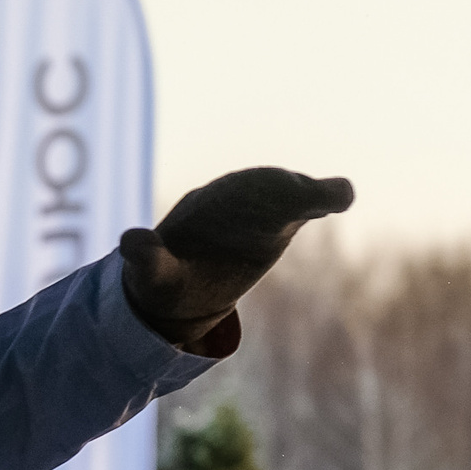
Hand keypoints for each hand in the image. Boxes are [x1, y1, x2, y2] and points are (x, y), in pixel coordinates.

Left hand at [119, 168, 353, 350]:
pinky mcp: (279, 224)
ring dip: (310, 195)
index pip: (234, 196)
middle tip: (325, 196)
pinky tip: (342, 196)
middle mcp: (234, 203)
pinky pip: (302, 207)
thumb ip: (145, 258)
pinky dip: (321, 199)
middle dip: (289, 190)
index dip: (254, 194)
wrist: (177, 282)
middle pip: (266, 188)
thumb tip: (128, 241)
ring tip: (336, 195)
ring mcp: (261, 211)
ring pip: (288, 195)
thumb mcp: (151, 276)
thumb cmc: (164, 278)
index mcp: (204, 212)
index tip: (282, 194)